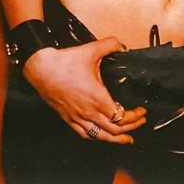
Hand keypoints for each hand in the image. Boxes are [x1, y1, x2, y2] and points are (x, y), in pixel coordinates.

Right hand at [22, 37, 146, 143]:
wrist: (42, 69)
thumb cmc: (65, 62)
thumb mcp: (91, 50)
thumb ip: (110, 45)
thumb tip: (122, 45)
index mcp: (98, 98)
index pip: (122, 117)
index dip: (134, 117)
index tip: (142, 111)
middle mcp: (89, 112)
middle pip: (114, 129)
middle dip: (131, 128)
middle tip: (140, 123)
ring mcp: (77, 117)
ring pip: (100, 136)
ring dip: (116, 139)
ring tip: (126, 139)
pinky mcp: (67, 118)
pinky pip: (84, 134)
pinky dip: (96, 137)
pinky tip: (100, 135)